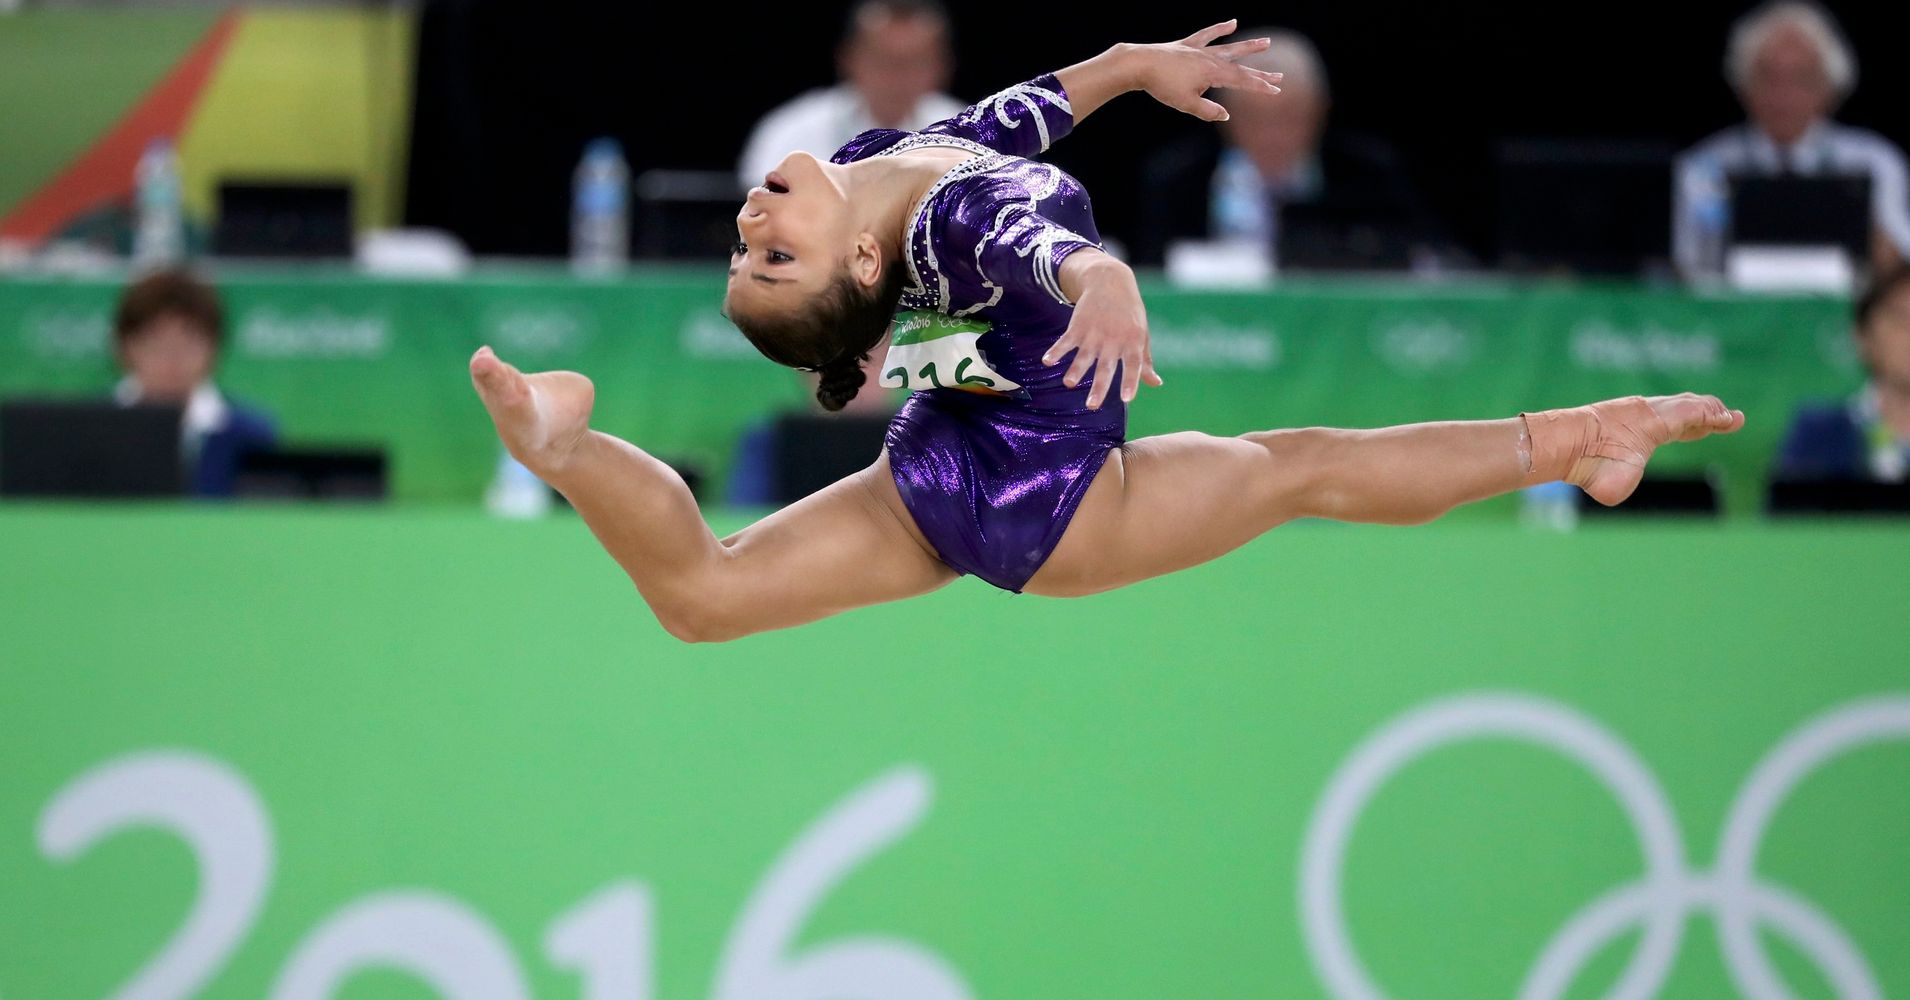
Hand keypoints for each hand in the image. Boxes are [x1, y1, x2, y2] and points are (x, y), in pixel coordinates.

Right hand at [1041, 258, 1162, 409]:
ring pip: (1084, 356)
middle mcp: (1113, 340)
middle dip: (1099, 387)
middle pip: (1106, 367)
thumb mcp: (1141, 334)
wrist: (1110, 281)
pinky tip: (1047, 361)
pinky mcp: (1078, 326)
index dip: (1131, 381)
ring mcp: (1094, 333)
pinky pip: (1066, 341)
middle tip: (1092, 405)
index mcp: (1132, 343)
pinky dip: (1056, 350)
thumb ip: (1145, 361)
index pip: (1133, 365)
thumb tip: (1156, 384)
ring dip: (1076, 370)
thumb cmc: (1129, 313)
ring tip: (1069, 384)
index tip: (1127, 398)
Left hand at [1127, 19, 1282, 122]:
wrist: (1139, 64)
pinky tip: (1233, 23)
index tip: (1276, 91)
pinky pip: (1207, 34)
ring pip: (1229, 47)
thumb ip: (1208, 110)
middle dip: (1260, 73)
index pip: (1242, 82)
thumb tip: (1226, 115)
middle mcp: (1210, 59)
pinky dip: (1220, 28)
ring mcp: (1199, 50)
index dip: (1260, 87)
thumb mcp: (1187, 104)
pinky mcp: (1187, 45)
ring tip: (1266, 42)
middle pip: (1240, 66)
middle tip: (1280, 76)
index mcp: (1212, 74)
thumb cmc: (1162, 86)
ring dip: (1248, 46)